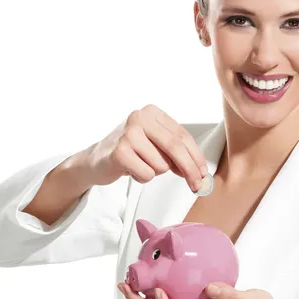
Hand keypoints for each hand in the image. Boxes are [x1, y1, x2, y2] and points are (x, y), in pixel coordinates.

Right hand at [87, 104, 206, 190]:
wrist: (95, 160)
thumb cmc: (130, 152)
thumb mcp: (154, 144)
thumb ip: (175, 152)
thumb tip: (199, 172)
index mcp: (152, 112)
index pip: (182, 135)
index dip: (196, 156)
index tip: (203, 173)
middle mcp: (140, 117)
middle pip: (175, 147)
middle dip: (190, 170)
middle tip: (196, 186)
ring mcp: (128, 133)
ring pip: (161, 165)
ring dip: (155, 172)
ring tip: (139, 165)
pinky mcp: (119, 151)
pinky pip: (147, 174)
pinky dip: (142, 178)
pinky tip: (130, 170)